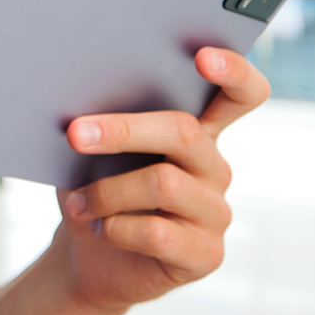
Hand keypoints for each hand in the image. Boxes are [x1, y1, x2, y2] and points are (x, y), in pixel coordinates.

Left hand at [50, 48, 267, 310]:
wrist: (88, 258)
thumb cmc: (94, 191)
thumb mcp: (93, 154)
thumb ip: (103, 127)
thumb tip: (78, 110)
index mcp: (197, 132)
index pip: (240, 94)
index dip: (233, 71)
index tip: (202, 56)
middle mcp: (214, 167)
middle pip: (184, 133)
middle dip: (123, 130)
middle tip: (74, 134)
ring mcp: (215, 212)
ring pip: (163, 183)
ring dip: (106, 191)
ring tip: (76, 203)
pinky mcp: (206, 255)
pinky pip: (159, 233)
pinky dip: (117, 228)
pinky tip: (100, 228)